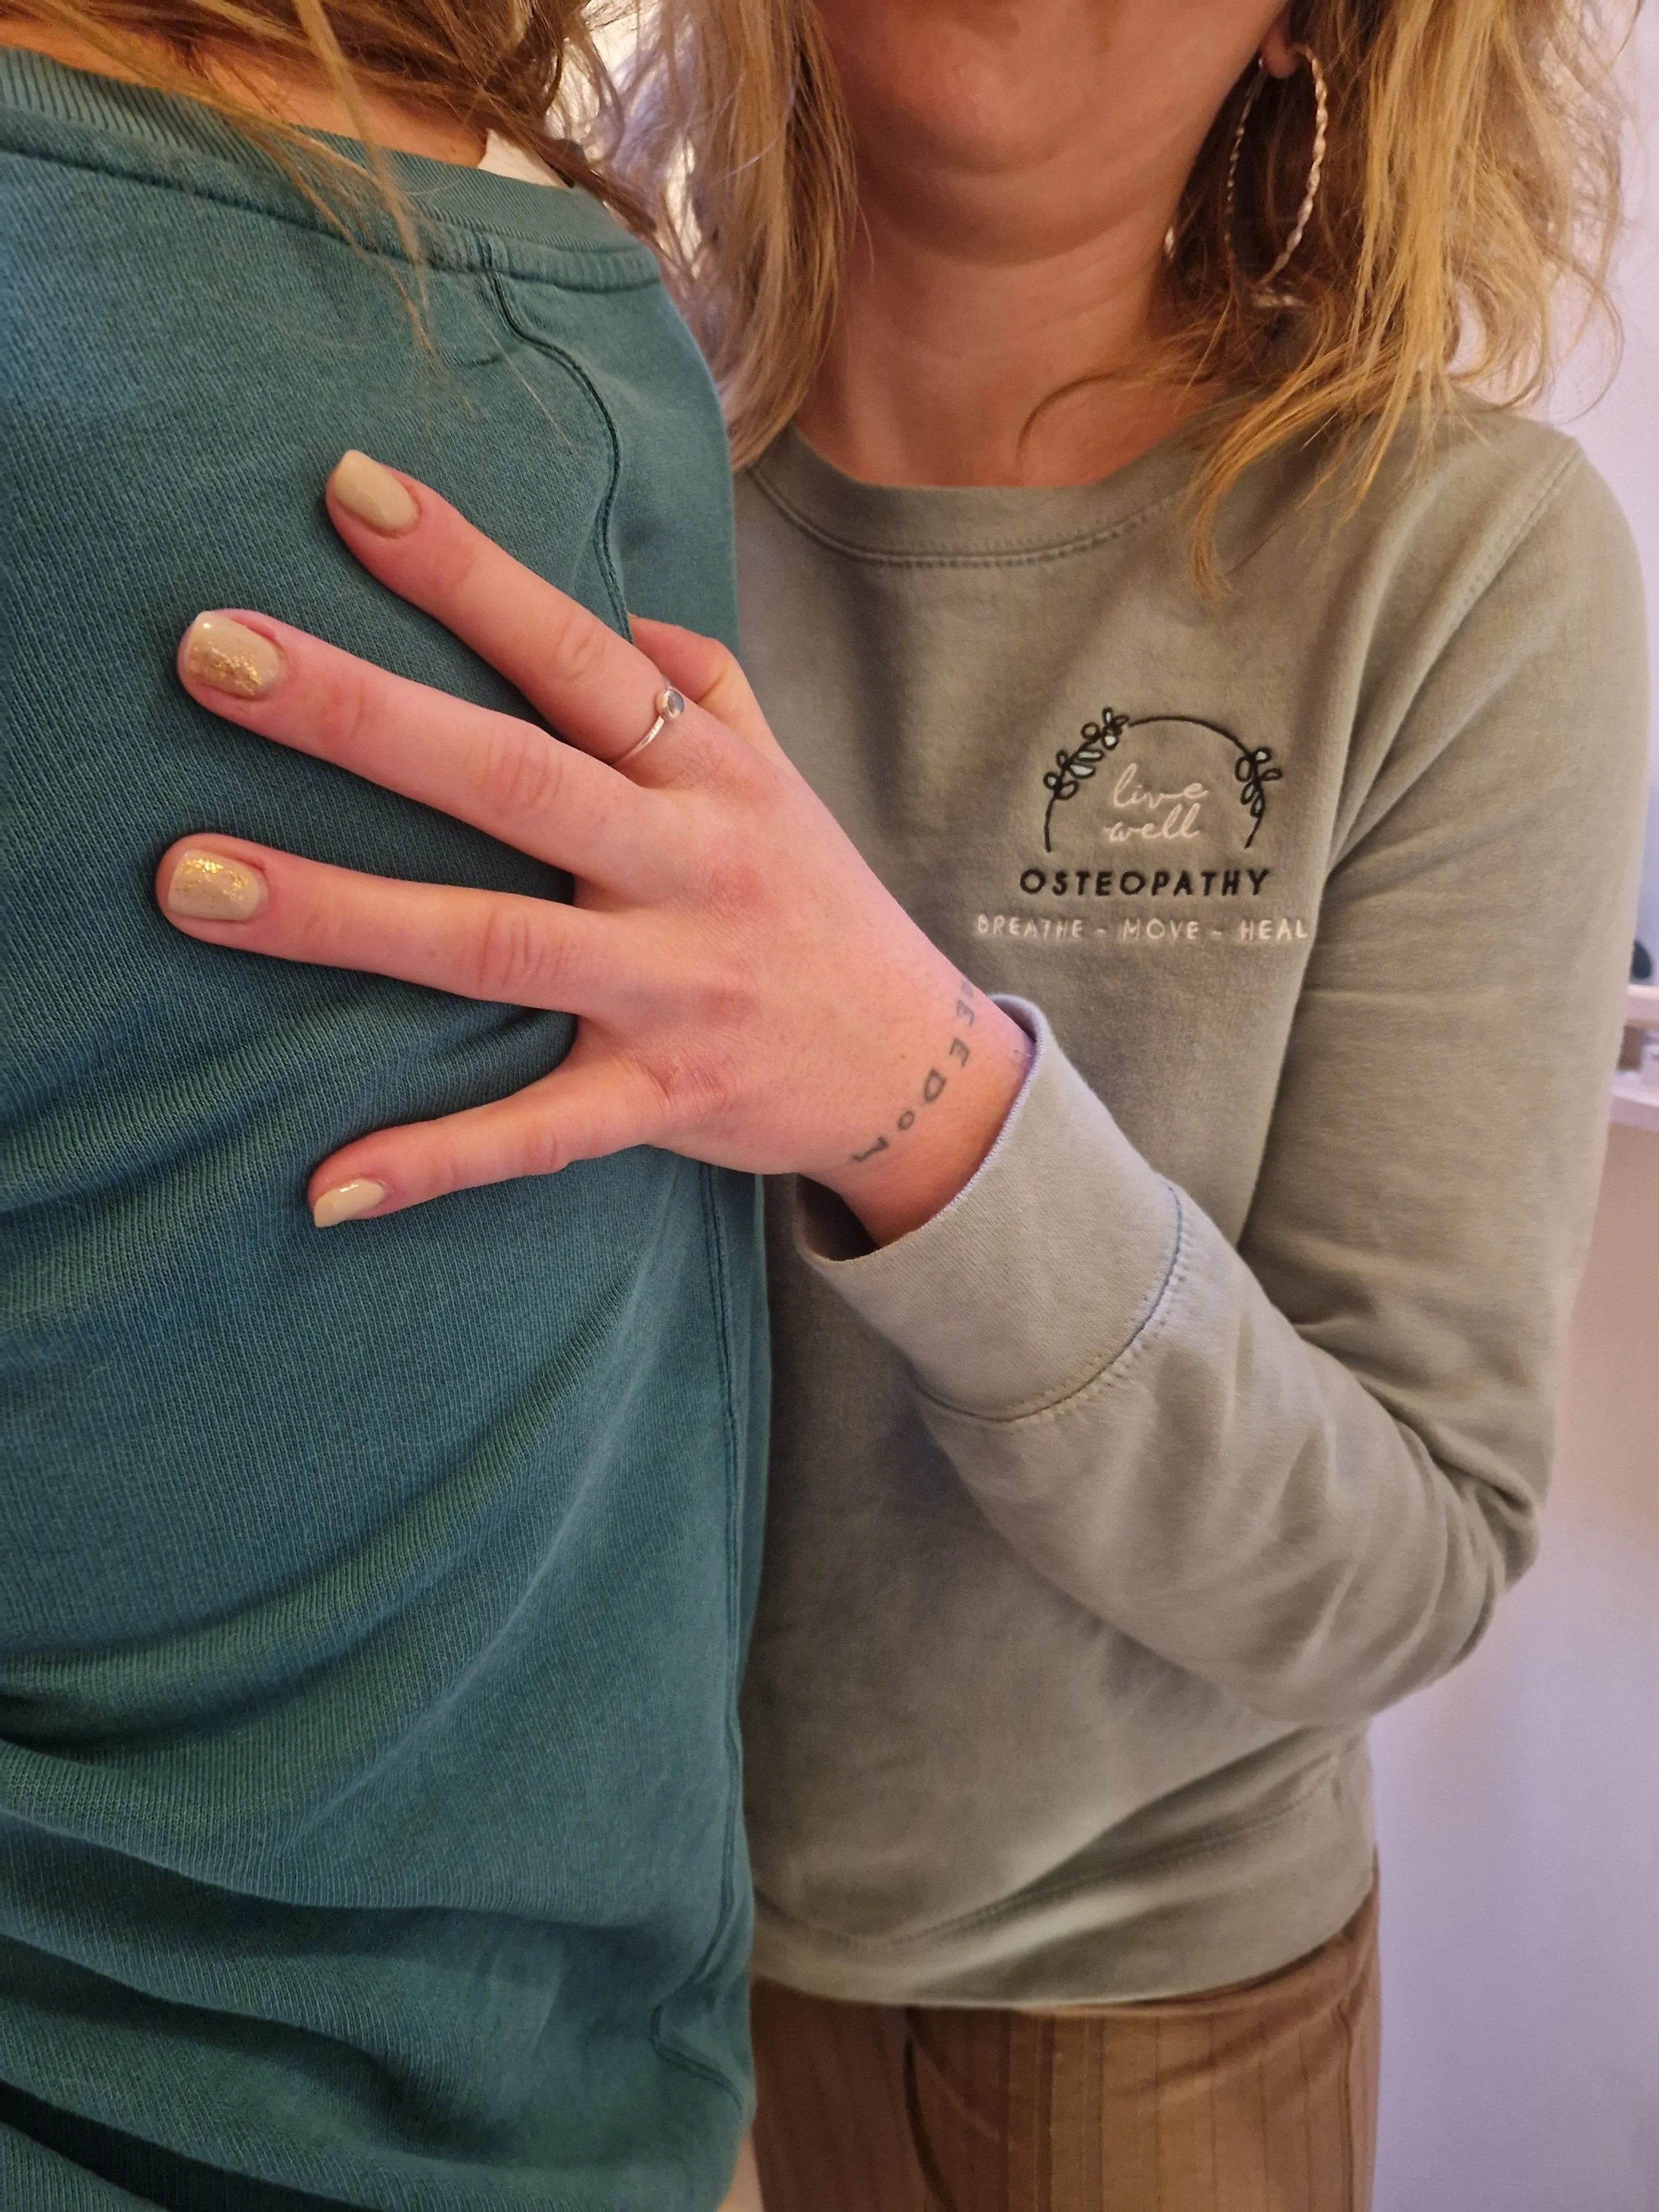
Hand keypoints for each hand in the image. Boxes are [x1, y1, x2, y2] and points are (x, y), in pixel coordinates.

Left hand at [157, 453, 1029, 1241]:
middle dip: (360, 713)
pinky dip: (435, 1160)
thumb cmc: (820, 906)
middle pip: (512, 778)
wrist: (920, 1071)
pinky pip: (537, 1132)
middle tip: (208, 651)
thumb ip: (703, 686)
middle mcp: (685, 868)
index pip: (577, 654)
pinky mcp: (661, 1101)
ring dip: (340, 913)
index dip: (469, 573)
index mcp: (706, 775)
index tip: (350, 489)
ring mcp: (672, 991)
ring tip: (189, 880)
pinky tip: (323, 1181)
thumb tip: (616, 614)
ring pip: (495, 946)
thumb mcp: (779, 778)